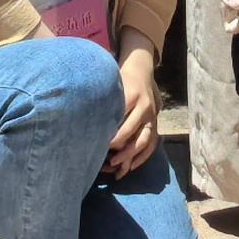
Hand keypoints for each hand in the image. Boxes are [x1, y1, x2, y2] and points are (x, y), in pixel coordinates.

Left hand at [107, 46, 163, 175]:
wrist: (142, 71)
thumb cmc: (121, 80)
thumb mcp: (112, 85)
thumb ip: (101, 100)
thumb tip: (82, 118)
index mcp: (132, 95)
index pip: (119, 117)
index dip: (108, 132)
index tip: (95, 141)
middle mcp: (144, 107)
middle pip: (131, 131)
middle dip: (118, 146)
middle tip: (104, 157)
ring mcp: (152, 116)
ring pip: (143, 140)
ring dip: (130, 155)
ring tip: (116, 166)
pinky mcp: (156, 123)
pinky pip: (151, 144)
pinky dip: (142, 157)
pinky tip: (130, 167)